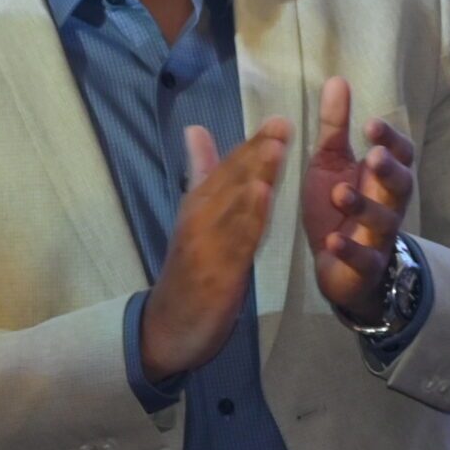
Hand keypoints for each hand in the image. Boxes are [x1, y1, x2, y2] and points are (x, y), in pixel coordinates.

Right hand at [141, 120, 293, 377]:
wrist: (168, 328)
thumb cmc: (190, 270)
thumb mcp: (196, 219)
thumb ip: (201, 175)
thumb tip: (195, 129)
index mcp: (198, 208)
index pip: (226, 171)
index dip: (252, 146)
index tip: (278, 121)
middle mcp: (199, 222)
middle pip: (229, 184)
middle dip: (256, 154)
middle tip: (281, 124)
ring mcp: (205, 247)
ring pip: (232, 208)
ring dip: (253, 177)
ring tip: (275, 149)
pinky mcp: (214, 273)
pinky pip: (235, 242)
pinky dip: (248, 218)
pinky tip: (263, 197)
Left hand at [302, 76, 416, 322]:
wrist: (337, 268)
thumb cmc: (337, 208)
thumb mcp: (330, 164)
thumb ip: (335, 127)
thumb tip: (337, 80)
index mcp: (382, 177)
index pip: (400, 154)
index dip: (390, 140)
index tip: (370, 124)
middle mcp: (388, 204)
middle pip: (401, 185)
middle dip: (389, 170)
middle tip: (372, 156)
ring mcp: (379, 236)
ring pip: (384, 221)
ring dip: (364, 207)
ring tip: (341, 194)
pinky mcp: (365, 266)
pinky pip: (363, 259)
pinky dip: (349, 250)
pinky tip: (332, 240)